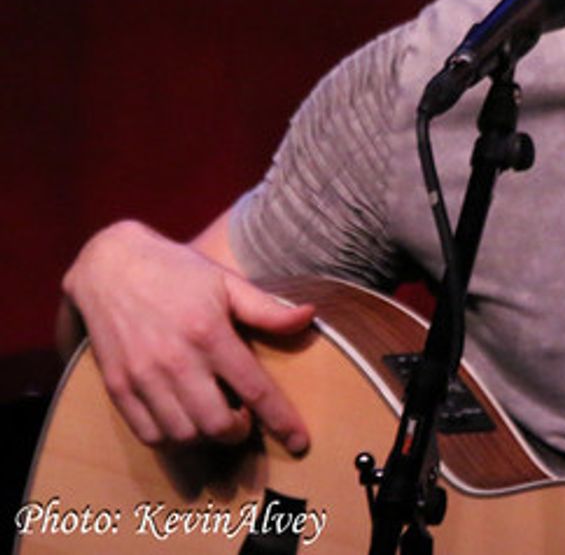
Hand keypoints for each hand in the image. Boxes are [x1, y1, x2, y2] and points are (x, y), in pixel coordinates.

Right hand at [61, 219, 314, 453]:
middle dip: (239, 432)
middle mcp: (176, 360)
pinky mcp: (117, 386)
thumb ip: (267, 309)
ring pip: (182, 436)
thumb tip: (310, 317)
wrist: (110, 266)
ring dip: (207, 438)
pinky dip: (172, 440)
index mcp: (210, 333)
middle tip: (244, 420)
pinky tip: (184, 424)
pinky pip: (147, 434)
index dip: (281, 420)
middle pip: (217, 424)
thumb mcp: (227, 282)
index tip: (300, 442)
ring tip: (216, 420)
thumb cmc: (177, 272)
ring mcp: (143, 377)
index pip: (255, 389)